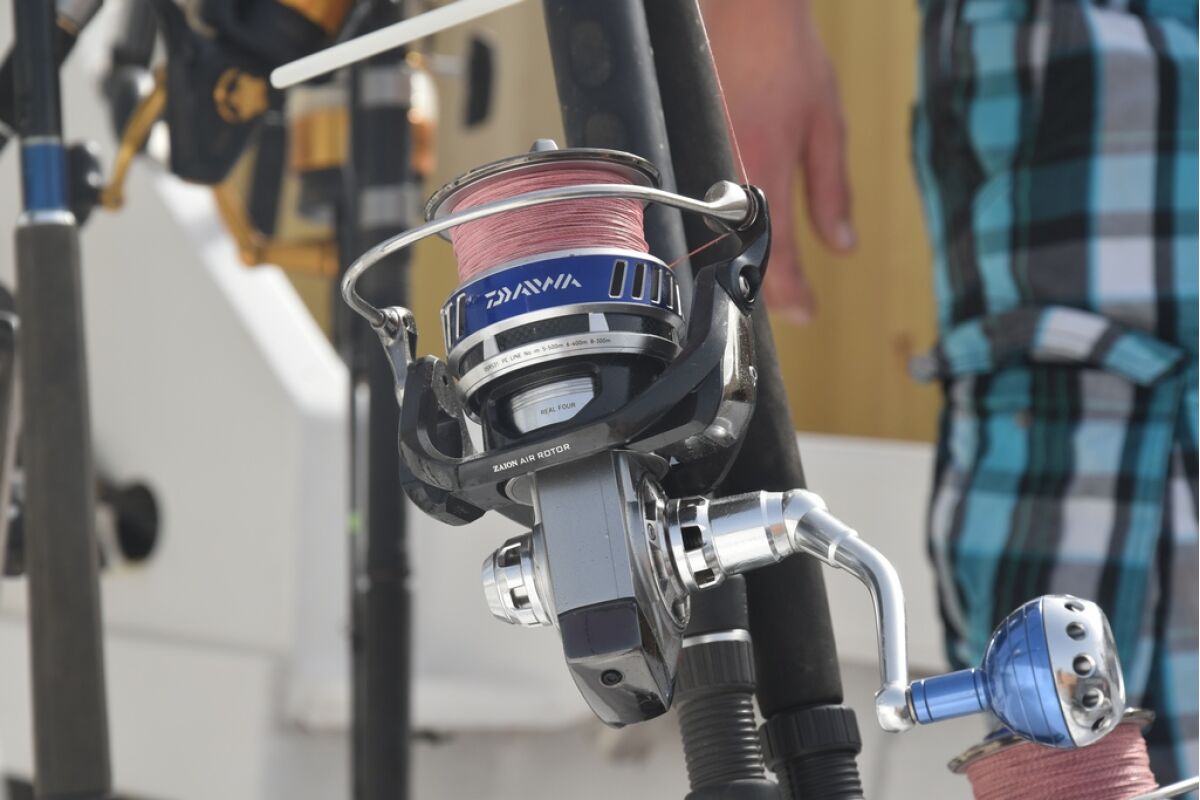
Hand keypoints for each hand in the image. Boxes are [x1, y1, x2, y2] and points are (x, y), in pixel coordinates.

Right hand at [702, 0, 854, 323]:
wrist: (742, 11)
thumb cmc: (785, 56)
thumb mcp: (827, 126)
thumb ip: (833, 192)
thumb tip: (842, 244)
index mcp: (764, 173)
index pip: (776, 254)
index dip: (791, 293)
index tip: (808, 313)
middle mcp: (726, 176)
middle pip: (740, 254)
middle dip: (766, 288)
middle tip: (791, 303)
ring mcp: (701, 164)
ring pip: (718, 234)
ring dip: (744, 260)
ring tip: (770, 278)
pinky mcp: (688, 150)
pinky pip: (704, 204)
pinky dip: (725, 226)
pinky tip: (740, 233)